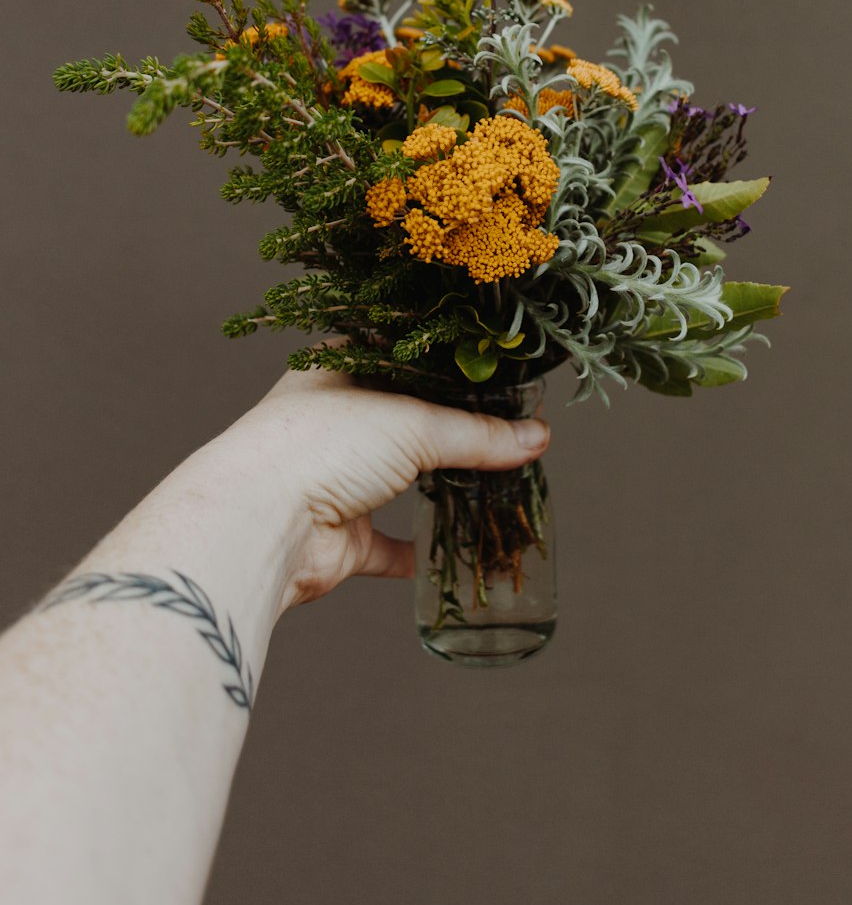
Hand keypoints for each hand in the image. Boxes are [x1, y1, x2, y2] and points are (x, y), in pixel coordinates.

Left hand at [225, 368, 550, 609]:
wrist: (260, 524)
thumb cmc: (321, 444)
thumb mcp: (413, 422)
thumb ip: (478, 433)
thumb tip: (537, 437)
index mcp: (340, 368)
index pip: (404, 353)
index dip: (451, 361)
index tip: (500, 369)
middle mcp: (334, 419)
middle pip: (407, 417)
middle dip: (453, 426)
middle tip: (510, 425)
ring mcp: (335, 477)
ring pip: (399, 478)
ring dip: (442, 484)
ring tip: (498, 478)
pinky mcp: (340, 536)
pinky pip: (388, 544)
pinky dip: (418, 551)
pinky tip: (457, 547)